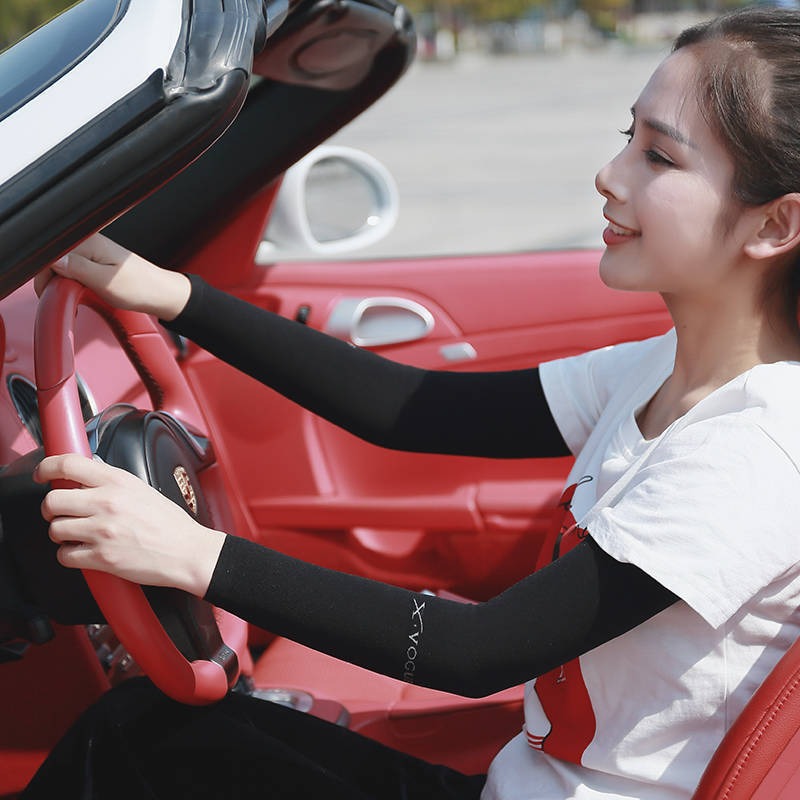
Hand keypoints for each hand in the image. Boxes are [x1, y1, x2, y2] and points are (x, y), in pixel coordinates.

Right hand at [34, 233, 190, 320]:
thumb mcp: (104, 282)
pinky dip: (72, 282)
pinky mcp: (96, 259)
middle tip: (65, 299)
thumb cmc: (139, 288)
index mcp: (89, 242)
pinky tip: (80, 293)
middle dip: (51, 281)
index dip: (44, 275)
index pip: (49, 253)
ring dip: (62, 283)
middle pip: (52, 259)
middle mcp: (89, 241)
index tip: (50, 292)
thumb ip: (76, 268)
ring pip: (61, 265)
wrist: (161, 293)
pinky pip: (73, 269)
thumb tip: (51, 259)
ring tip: (75, 298)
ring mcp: (92, 250)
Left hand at [36, 454, 225, 596]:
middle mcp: (107, 503)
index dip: (46, 468)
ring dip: (61, 533)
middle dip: (51, 509)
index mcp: (117, 481)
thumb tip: (84, 479)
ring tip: (78, 535)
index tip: (41, 474)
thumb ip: (112, 482)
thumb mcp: (142, 489)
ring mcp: (102, 531)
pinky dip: (69, 555)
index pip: (68, 464)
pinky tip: (84, 551)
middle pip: (52, 501)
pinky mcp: (101, 557)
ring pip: (55, 529)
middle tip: (60, 513)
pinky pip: (64, 555)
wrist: (186, 551)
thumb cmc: (170, 523)